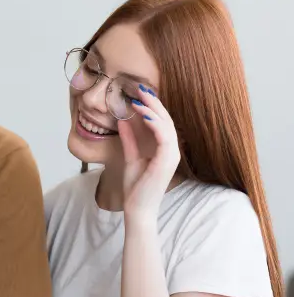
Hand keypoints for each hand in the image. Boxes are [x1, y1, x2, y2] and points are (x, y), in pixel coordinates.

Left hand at [119, 85, 180, 217]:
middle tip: (140, 87)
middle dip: (154, 102)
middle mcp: (172, 150)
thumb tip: (123, 121)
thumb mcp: (131, 157)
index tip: (138, 93)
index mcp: (165, 149)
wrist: (137, 209)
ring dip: (153, 109)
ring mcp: (172, 155)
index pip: (161, 122)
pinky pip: (165, 136)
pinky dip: (154, 123)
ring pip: (167, 125)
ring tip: (139, 98)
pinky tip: (143, 114)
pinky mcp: (167, 161)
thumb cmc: (136, 188)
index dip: (152, 106)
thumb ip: (129, 140)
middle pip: (166, 119)